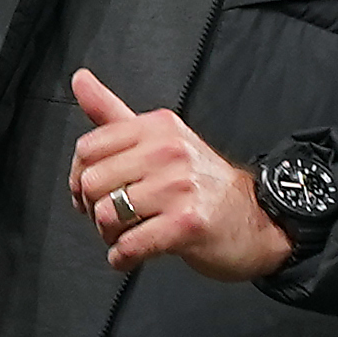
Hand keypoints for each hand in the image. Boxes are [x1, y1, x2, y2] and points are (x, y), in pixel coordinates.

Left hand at [65, 68, 292, 280]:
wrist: (259, 218)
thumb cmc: (203, 183)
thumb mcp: (159, 138)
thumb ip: (113, 113)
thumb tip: (79, 79)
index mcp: (157, 127)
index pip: (89, 147)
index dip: (78, 177)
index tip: (88, 193)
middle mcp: (168, 151)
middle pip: (93, 182)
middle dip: (92, 210)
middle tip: (111, 220)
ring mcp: (179, 187)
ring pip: (108, 214)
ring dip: (108, 236)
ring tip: (124, 237)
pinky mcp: (188, 224)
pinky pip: (131, 245)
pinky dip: (121, 258)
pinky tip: (130, 256)